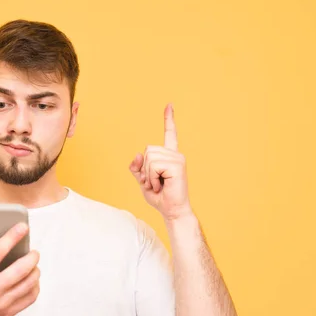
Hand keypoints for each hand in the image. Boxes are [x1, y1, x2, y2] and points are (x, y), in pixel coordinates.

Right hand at [0, 223, 39, 315]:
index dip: (12, 236)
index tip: (22, 227)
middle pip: (20, 269)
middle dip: (31, 256)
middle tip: (33, 250)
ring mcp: (1, 302)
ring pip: (29, 283)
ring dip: (35, 270)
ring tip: (33, 263)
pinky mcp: (9, 312)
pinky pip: (30, 298)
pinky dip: (35, 286)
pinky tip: (31, 279)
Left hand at [129, 103, 192, 220]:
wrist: (171, 211)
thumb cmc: (160, 197)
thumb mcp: (143, 181)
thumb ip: (137, 168)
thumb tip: (137, 154)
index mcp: (169, 156)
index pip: (169, 134)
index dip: (168, 119)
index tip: (169, 105)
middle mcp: (175, 154)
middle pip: (147, 150)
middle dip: (145, 169)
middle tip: (154, 182)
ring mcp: (178, 158)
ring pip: (149, 158)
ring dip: (148, 175)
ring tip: (159, 184)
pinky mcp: (177, 165)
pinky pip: (153, 166)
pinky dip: (152, 178)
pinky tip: (161, 185)